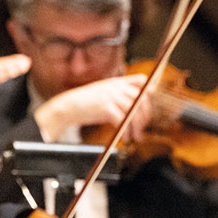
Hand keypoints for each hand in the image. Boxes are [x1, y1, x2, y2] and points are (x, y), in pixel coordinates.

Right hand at [34, 74, 151, 141]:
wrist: (69, 106)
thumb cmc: (87, 103)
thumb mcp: (105, 94)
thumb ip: (120, 96)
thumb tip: (137, 109)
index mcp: (117, 82)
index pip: (142, 80)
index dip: (149, 92)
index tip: (148, 106)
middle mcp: (116, 87)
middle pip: (141, 99)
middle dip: (145, 115)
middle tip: (143, 128)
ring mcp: (111, 96)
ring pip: (133, 111)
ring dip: (136, 126)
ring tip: (135, 136)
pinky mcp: (106, 107)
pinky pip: (123, 120)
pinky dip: (126, 130)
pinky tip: (125, 137)